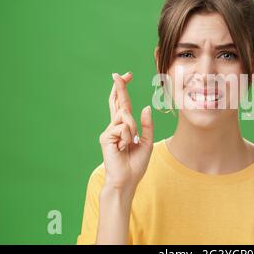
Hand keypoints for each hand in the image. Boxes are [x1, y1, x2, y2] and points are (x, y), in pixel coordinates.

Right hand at [98, 72, 153, 192]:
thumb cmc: (136, 164)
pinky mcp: (105, 136)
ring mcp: (109, 131)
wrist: (127, 180)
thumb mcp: (147, 142)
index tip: (126, 76)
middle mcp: (115, 126)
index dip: (123, 90)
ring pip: (125, 116)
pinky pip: (123, 127)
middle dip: (119, 87)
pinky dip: (128, 137)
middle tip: (119, 73)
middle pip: (117, 102)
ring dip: (133, 129)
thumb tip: (145, 107)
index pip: (123, 104)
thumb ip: (146, 125)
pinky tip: (123, 148)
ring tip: (129, 145)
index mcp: (124, 127)